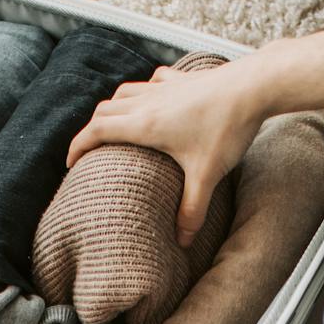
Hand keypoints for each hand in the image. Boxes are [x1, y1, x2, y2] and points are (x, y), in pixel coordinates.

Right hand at [66, 61, 265, 246]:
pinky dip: (142, 92)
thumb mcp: (207, 176)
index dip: (78, 145)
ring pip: (124, 93)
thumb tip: (182, 243)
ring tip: (113, 127)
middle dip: (91, 130)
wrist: (252, 88)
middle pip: (104, 111)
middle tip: (89, 150)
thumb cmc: (227, 129)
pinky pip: (151, 82)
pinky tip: (152, 99)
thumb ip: (192, 211)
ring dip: (112, 109)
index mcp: (145, 124)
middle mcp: (148, 102)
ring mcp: (164, 88)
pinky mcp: (182, 79)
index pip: (96, 130)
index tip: (70, 162)